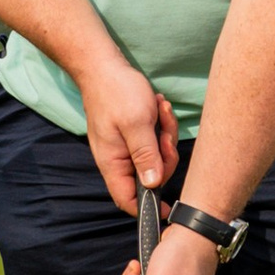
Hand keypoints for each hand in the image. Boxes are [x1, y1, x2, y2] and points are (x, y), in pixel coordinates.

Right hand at [77, 52, 180, 215]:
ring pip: (156, 157)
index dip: (148, 208)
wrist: (105, 67)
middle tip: (165, 133)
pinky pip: (155, 141)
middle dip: (165, 157)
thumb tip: (153, 186)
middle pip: (151, 177)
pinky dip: (161, 126)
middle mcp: (119, 160)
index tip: (170, 208)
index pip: (128, 201)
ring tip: (161, 110)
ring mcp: (126, 147)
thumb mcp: (136, 124)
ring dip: (165, 135)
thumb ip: (145, 156)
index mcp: (114, 164)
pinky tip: (159, 107)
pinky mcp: (135, 135)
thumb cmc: (117, 93)